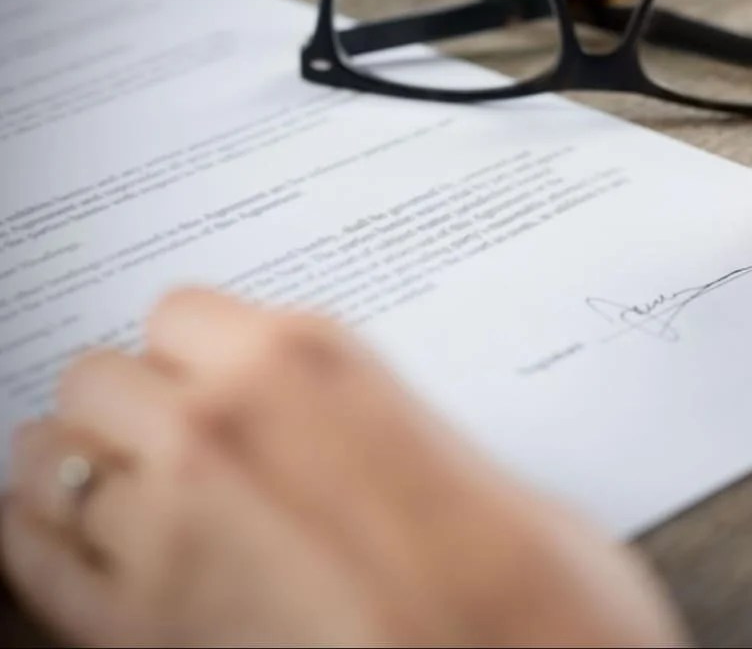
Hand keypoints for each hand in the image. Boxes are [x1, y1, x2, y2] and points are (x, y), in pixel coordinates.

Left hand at [1, 289, 688, 646]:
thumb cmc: (526, 583)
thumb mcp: (465, 456)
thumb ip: (373, 420)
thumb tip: (339, 428)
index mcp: (304, 362)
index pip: (177, 311)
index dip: (199, 348)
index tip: (219, 373)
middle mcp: (214, 431)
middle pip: (97, 376)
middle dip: (133, 401)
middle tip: (181, 434)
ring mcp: (161, 533)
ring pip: (49, 456)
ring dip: (87, 465)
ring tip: (133, 489)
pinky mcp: (133, 632)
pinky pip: (27, 556)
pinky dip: (43, 538)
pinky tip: (85, 545)